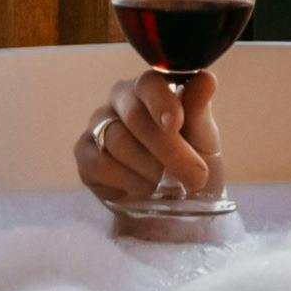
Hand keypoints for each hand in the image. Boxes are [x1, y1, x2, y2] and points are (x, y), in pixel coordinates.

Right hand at [76, 69, 222, 213]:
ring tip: (166, 185)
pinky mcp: (84, 153)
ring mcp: (99, 125)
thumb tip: (206, 79)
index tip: (175, 124)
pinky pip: (99, 163)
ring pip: (117, 141)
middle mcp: (122, 100)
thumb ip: (199, 112)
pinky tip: (142, 189)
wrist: (170, 211)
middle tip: (195, 176)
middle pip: (135, 116)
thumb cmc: (189, 168)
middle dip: (167, 149)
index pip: (150, 83)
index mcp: (152, 90)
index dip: (162, 102)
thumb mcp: (205, 143)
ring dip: (149, 169)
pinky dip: (127, 181)